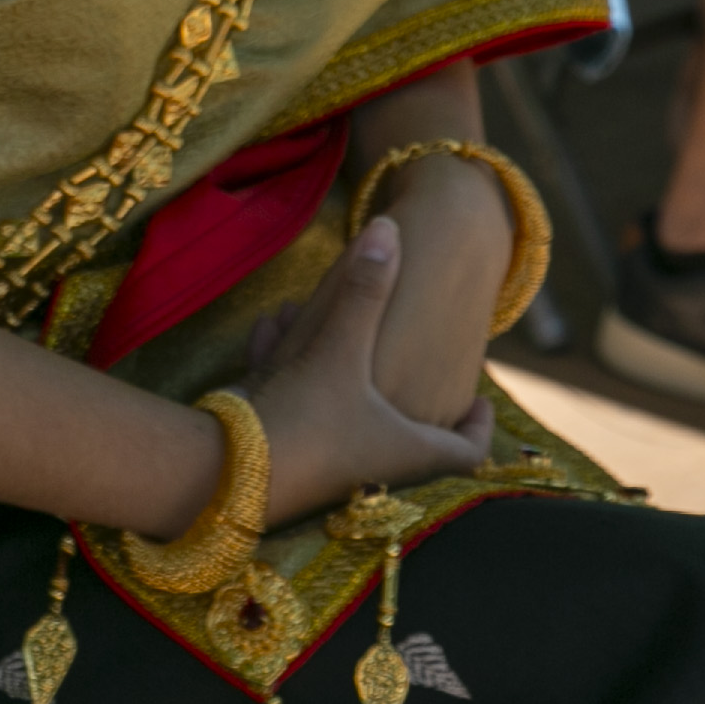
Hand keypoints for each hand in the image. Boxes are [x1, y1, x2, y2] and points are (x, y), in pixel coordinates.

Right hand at [234, 218, 496, 521]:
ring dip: (336, 368)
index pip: (467, 452)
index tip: (479, 400)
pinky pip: (303, 414)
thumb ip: (365, 290)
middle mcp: (376, 470)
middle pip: (410, 438)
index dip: (479, 426)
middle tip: (413, 358)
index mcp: (407, 451)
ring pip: (346, 417)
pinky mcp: (286, 460)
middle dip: (403, 385)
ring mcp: (329, 470)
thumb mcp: (339, 348)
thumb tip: (388, 229)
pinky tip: (267, 332)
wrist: (225, 475)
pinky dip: (292, 376)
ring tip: (317, 320)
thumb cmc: (304, 421)